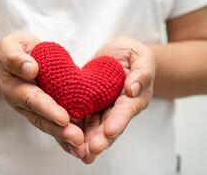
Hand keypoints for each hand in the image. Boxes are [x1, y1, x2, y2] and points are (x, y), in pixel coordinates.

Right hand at [0, 34, 85, 158]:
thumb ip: (15, 57)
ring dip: (64, 136)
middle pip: (40, 118)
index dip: (47, 108)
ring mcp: (33, 109)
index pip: (31, 99)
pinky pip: (54, 123)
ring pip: (48, 125)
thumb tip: (30, 69)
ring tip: (81, 145)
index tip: (63, 118)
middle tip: (77, 139)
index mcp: (13, 87)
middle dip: (58, 130)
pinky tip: (80, 143)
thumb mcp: (10, 46)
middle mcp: (22, 103)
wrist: (20, 57)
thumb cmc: (16, 49)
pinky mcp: (44, 111)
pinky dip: (65, 134)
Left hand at [81, 36, 155, 163]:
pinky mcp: (86, 105)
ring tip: (78, 152)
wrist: (115, 55)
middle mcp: (117, 108)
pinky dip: (73, 128)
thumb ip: (142, 72)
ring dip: (86, 140)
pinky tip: (64, 137)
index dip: (118, 121)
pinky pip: (79, 117)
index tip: (110, 131)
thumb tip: (133, 89)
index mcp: (134, 98)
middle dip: (100, 139)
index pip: (126, 110)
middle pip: (109, 126)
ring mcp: (101, 108)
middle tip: (90, 150)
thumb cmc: (131, 54)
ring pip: (93, 127)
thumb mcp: (141, 56)